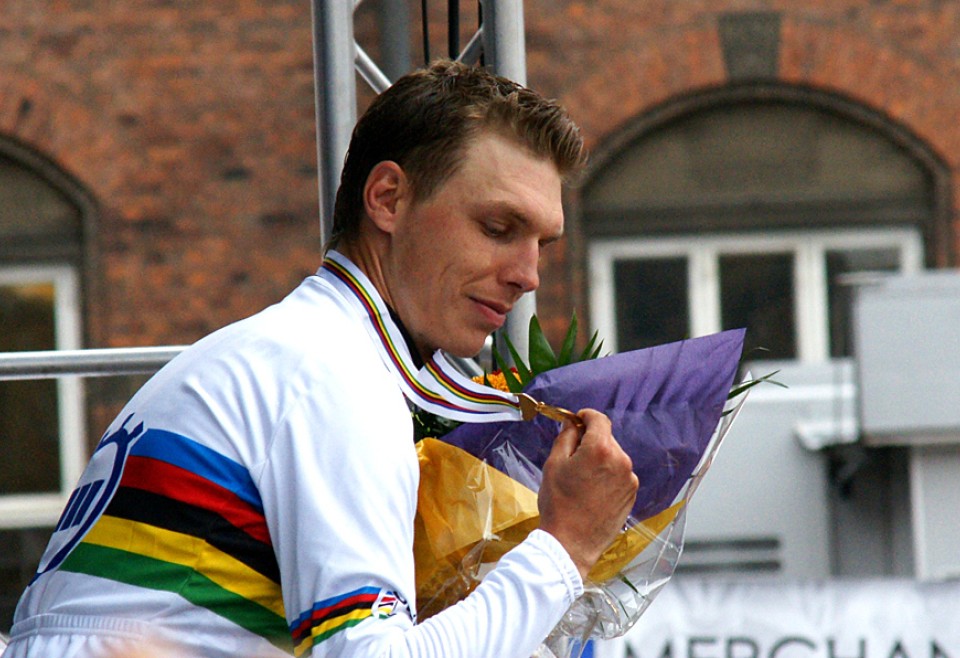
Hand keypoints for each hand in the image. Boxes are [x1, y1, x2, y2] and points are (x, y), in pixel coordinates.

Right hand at [537, 409, 638, 580]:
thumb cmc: (559, 503)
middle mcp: (621, 460)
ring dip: (600, 459)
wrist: (571, 543)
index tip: (576, 421)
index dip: (585, 416)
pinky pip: (619, 474)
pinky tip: (592, 492)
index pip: (599, 419)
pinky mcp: (632, 495)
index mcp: (600, 449)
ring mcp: (629, 479)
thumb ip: (566, 436)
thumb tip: (573, 422)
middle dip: (590, 441)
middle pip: (606, 438)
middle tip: (572, 457)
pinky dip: (607, 476)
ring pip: (613, 457)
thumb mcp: (554, 464)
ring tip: (581, 479)